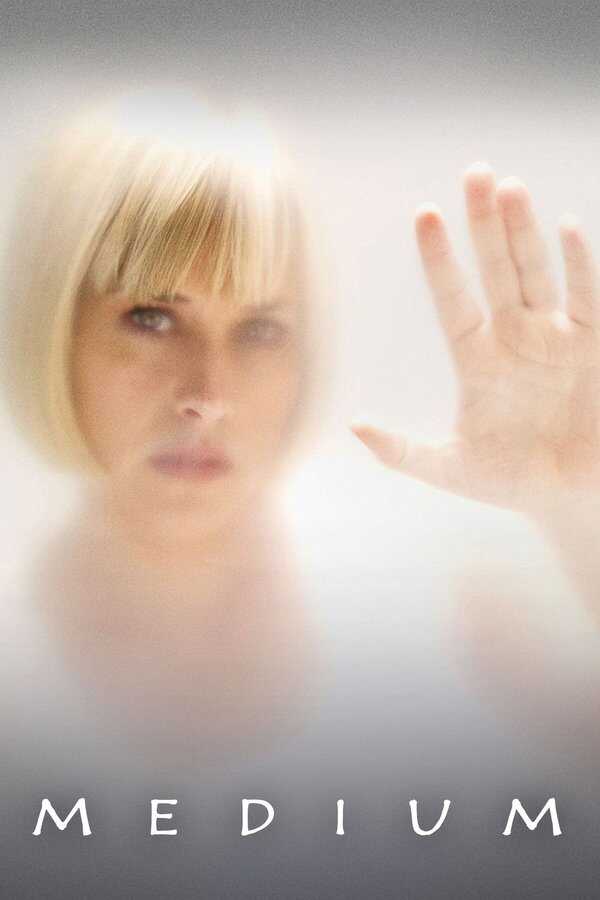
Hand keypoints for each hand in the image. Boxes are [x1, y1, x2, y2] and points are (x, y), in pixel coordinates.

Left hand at [352, 162, 599, 514]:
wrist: (572, 497)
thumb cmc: (511, 481)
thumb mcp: (451, 470)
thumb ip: (403, 452)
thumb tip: (353, 429)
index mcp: (477, 358)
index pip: (453, 297)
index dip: (440, 259)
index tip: (424, 214)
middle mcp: (513, 337)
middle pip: (495, 269)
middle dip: (485, 224)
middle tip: (475, 172)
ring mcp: (554, 337)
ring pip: (537, 273)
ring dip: (525, 232)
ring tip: (509, 188)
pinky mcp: (593, 346)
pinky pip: (586, 299)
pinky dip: (578, 266)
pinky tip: (567, 228)